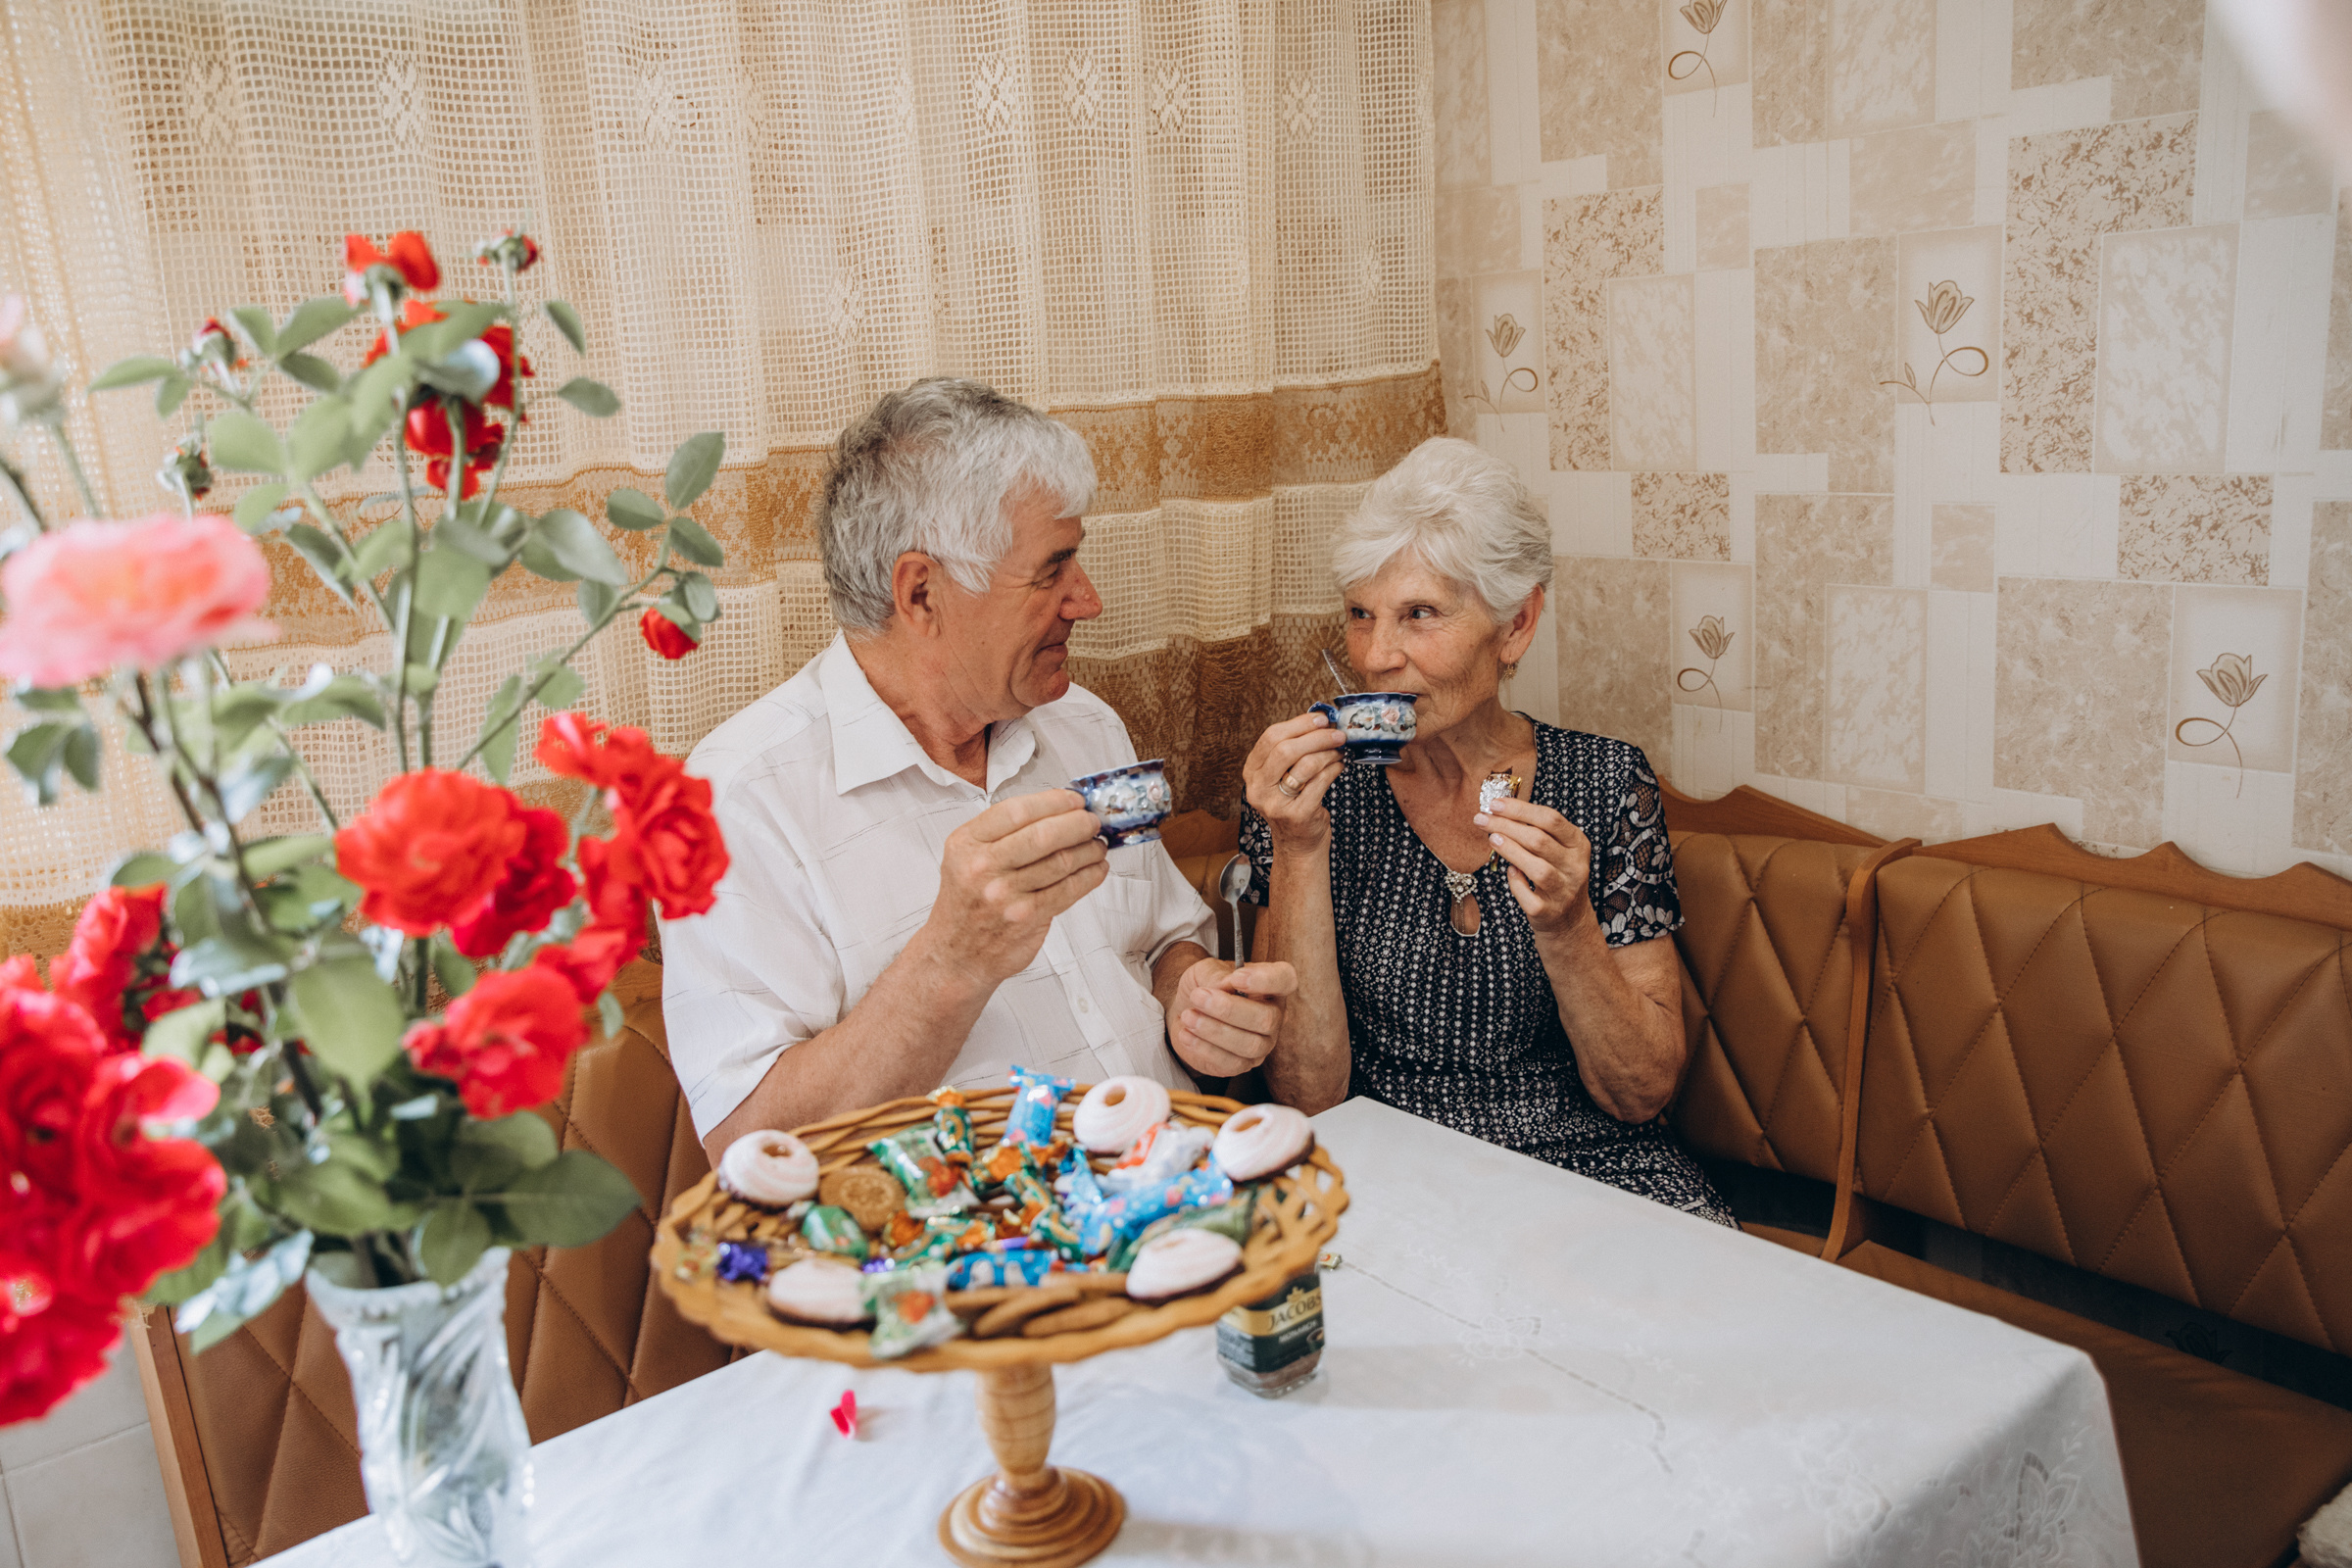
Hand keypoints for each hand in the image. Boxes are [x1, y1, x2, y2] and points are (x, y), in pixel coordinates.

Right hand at [923, 789, 1107, 986]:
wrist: (955, 953)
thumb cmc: (967, 901)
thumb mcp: (965, 856)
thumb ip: (1001, 832)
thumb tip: (1056, 810)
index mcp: (967, 843)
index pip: (1017, 810)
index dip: (1054, 801)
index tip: (1074, 800)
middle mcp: (983, 866)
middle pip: (1044, 834)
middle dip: (1078, 823)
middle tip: (1092, 821)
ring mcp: (1005, 894)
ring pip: (1061, 861)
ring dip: (1089, 850)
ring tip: (1097, 845)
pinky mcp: (1027, 917)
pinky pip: (1068, 889)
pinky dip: (1090, 876)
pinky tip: (1096, 869)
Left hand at [1167, 957, 1296, 1076]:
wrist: (1184, 1011)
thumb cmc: (1202, 987)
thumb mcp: (1204, 971)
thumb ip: (1216, 975)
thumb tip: (1226, 987)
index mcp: (1271, 986)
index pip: (1286, 980)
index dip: (1266, 980)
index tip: (1237, 978)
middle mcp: (1274, 1015)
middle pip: (1267, 1019)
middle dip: (1228, 1009)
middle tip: (1198, 996)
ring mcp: (1262, 1043)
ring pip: (1250, 1044)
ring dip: (1214, 1030)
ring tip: (1188, 1016)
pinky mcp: (1244, 1064)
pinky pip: (1232, 1063)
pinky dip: (1205, 1048)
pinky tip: (1186, 1034)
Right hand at [1241, 712, 1346, 851]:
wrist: (1298, 845)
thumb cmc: (1293, 804)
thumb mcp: (1281, 777)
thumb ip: (1291, 752)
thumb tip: (1319, 722)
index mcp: (1252, 772)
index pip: (1270, 737)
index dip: (1298, 724)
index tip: (1320, 719)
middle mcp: (1258, 788)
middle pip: (1285, 749)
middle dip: (1316, 737)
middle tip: (1337, 734)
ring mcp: (1276, 804)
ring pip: (1305, 765)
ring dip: (1328, 753)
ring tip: (1340, 750)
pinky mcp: (1297, 815)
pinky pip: (1320, 782)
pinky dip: (1334, 769)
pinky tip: (1340, 766)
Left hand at [1476, 796, 1595, 939]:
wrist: (1570, 920)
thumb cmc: (1557, 877)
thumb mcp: (1559, 851)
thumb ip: (1538, 831)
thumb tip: (1500, 811)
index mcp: (1578, 844)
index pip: (1551, 819)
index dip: (1520, 809)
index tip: (1495, 804)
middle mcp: (1576, 867)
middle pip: (1540, 840)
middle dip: (1506, 826)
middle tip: (1482, 819)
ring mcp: (1564, 891)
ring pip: (1537, 868)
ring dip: (1511, 850)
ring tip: (1491, 838)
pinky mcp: (1548, 912)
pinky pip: (1527, 894)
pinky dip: (1515, 881)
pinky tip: (1508, 871)